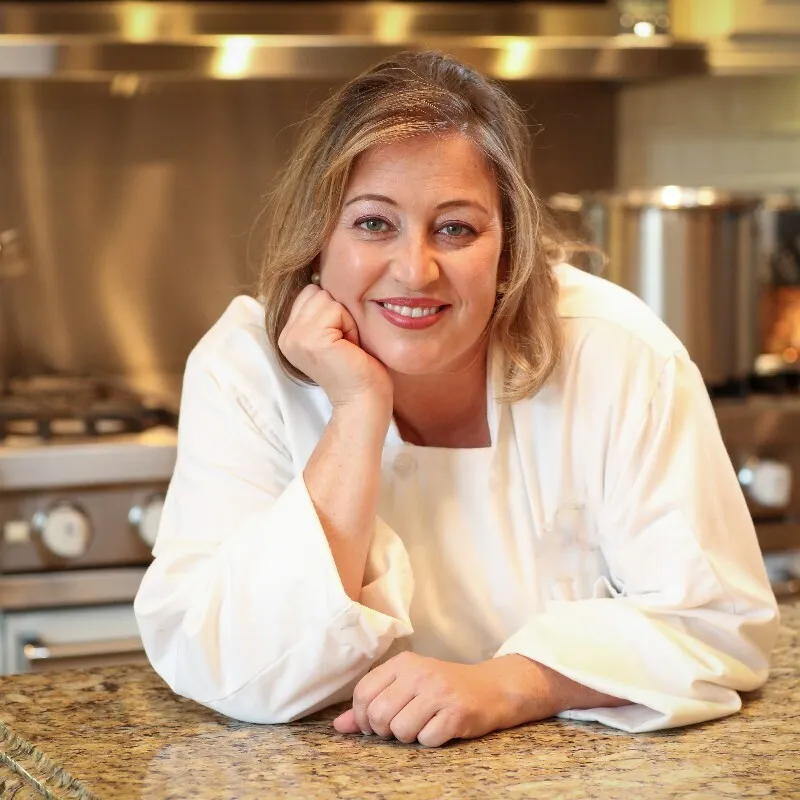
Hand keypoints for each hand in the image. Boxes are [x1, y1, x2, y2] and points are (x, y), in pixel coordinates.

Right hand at [279, 285, 391, 409]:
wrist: (365, 401)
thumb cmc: (359, 368)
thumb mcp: (335, 333)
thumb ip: (322, 311)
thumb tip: (322, 272)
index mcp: (288, 334)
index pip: (310, 292)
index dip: (334, 312)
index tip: (340, 342)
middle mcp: (285, 336)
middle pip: (317, 291)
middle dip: (339, 313)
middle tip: (345, 345)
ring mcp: (294, 338)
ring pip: (326, 298)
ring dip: (346, 320)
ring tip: (347, 346)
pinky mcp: (310, 340)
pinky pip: (336, 309)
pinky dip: (350, 326)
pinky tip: (350, 349)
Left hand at [332, 652, 555, 747]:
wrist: (493, 688)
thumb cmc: (444, 689)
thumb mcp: (408, 687)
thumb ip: (373, 703)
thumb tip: (338, 726)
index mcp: (403, 663)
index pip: (363, 692)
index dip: (362, 716)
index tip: (375, 724)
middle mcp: (419, 673)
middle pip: (379, 714)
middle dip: (384, 731)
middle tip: (400, 728)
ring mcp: (439, 691)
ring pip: (400, 730)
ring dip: (409, 737)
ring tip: (423, 725)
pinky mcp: (457, 712)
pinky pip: (427, 739)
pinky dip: (431, 741)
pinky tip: (441, 729)